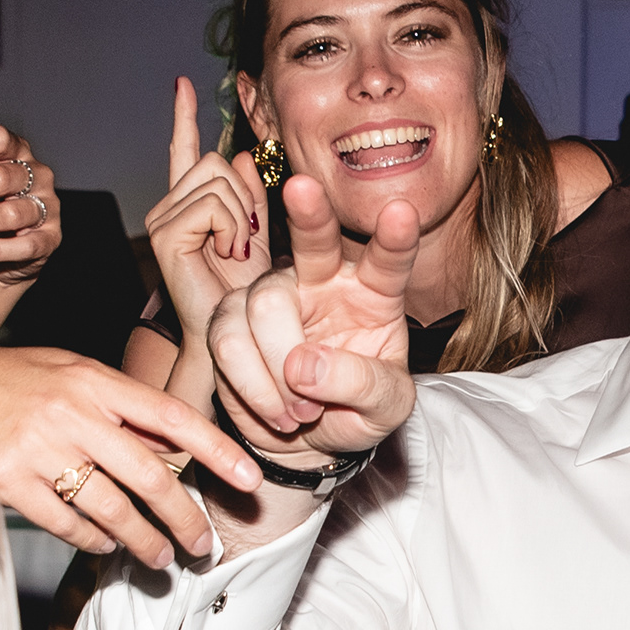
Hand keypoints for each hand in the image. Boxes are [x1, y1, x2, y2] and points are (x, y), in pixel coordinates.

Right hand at [0, 343, 257, 565]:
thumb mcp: (58, 372)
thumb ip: (110, 404)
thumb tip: (165, 447)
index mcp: (91, 379)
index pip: (171, 415)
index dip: (217, 450)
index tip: (249, 479)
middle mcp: (72, 413)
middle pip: (151, 477)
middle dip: (186, 519)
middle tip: (204, 545)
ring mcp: (40, 450)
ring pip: (114, 510)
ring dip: (144, 542)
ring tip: (160, 557)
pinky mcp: (10, 484)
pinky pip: (68, 525)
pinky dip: (93, 541)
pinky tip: (104, 546)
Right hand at [145, 78, 262, 348]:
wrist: (234, 336)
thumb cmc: (244, 295)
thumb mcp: (258, 238)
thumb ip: (250, 197)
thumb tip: (246, 156)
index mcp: (188, 205)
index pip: (184, 151)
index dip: (184, 117)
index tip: (182, 84)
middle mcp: (168, 206)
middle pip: (216, 161)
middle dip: (244, 197)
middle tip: (243, 240)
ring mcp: (162, 219)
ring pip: (218, 182)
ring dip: (239, 217)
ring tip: (233, 253)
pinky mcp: (165, 233)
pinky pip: (211, 206)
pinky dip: (229, 229)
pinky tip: (224, 255)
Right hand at [209, 175, 417, 461]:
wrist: (311, 441)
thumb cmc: (359, 413)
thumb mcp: (385, 408)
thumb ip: (361, 385)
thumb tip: (303, 368)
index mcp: (374, 292)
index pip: (389, 260)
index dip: (395, 237)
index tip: (400, 212)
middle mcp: (323, 281)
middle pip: (314, 241)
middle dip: (308, 214)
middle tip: (302, 188)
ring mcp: (273, 295)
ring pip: (263, 306)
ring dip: (278, 370)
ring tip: (302, 414)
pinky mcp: (232, 320)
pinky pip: (228, 341)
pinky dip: (251, 386)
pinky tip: (277, 413)